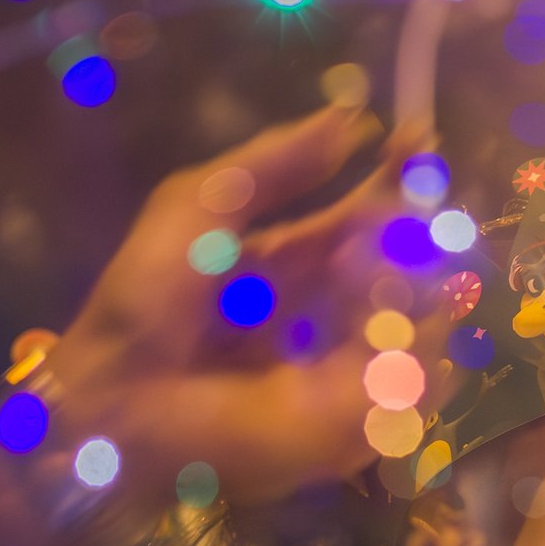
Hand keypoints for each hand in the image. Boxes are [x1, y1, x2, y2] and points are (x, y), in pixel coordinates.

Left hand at [51, 103, 454, 521]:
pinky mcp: (350, 427)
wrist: (122, 396)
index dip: (399, 178)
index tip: (420, 138)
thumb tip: (353, 119)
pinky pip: (413, 391)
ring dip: (403, 291)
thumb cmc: (148, 301)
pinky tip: (361, 327)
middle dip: (409, 237)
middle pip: (408, 268)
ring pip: (422, 326)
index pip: (369, 217)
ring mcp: (344, 373)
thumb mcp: (200, 205)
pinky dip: (404, 353)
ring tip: (351, 274)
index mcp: (298, 263)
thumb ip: (273, 164)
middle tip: (380, 224)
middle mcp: (329, 315)